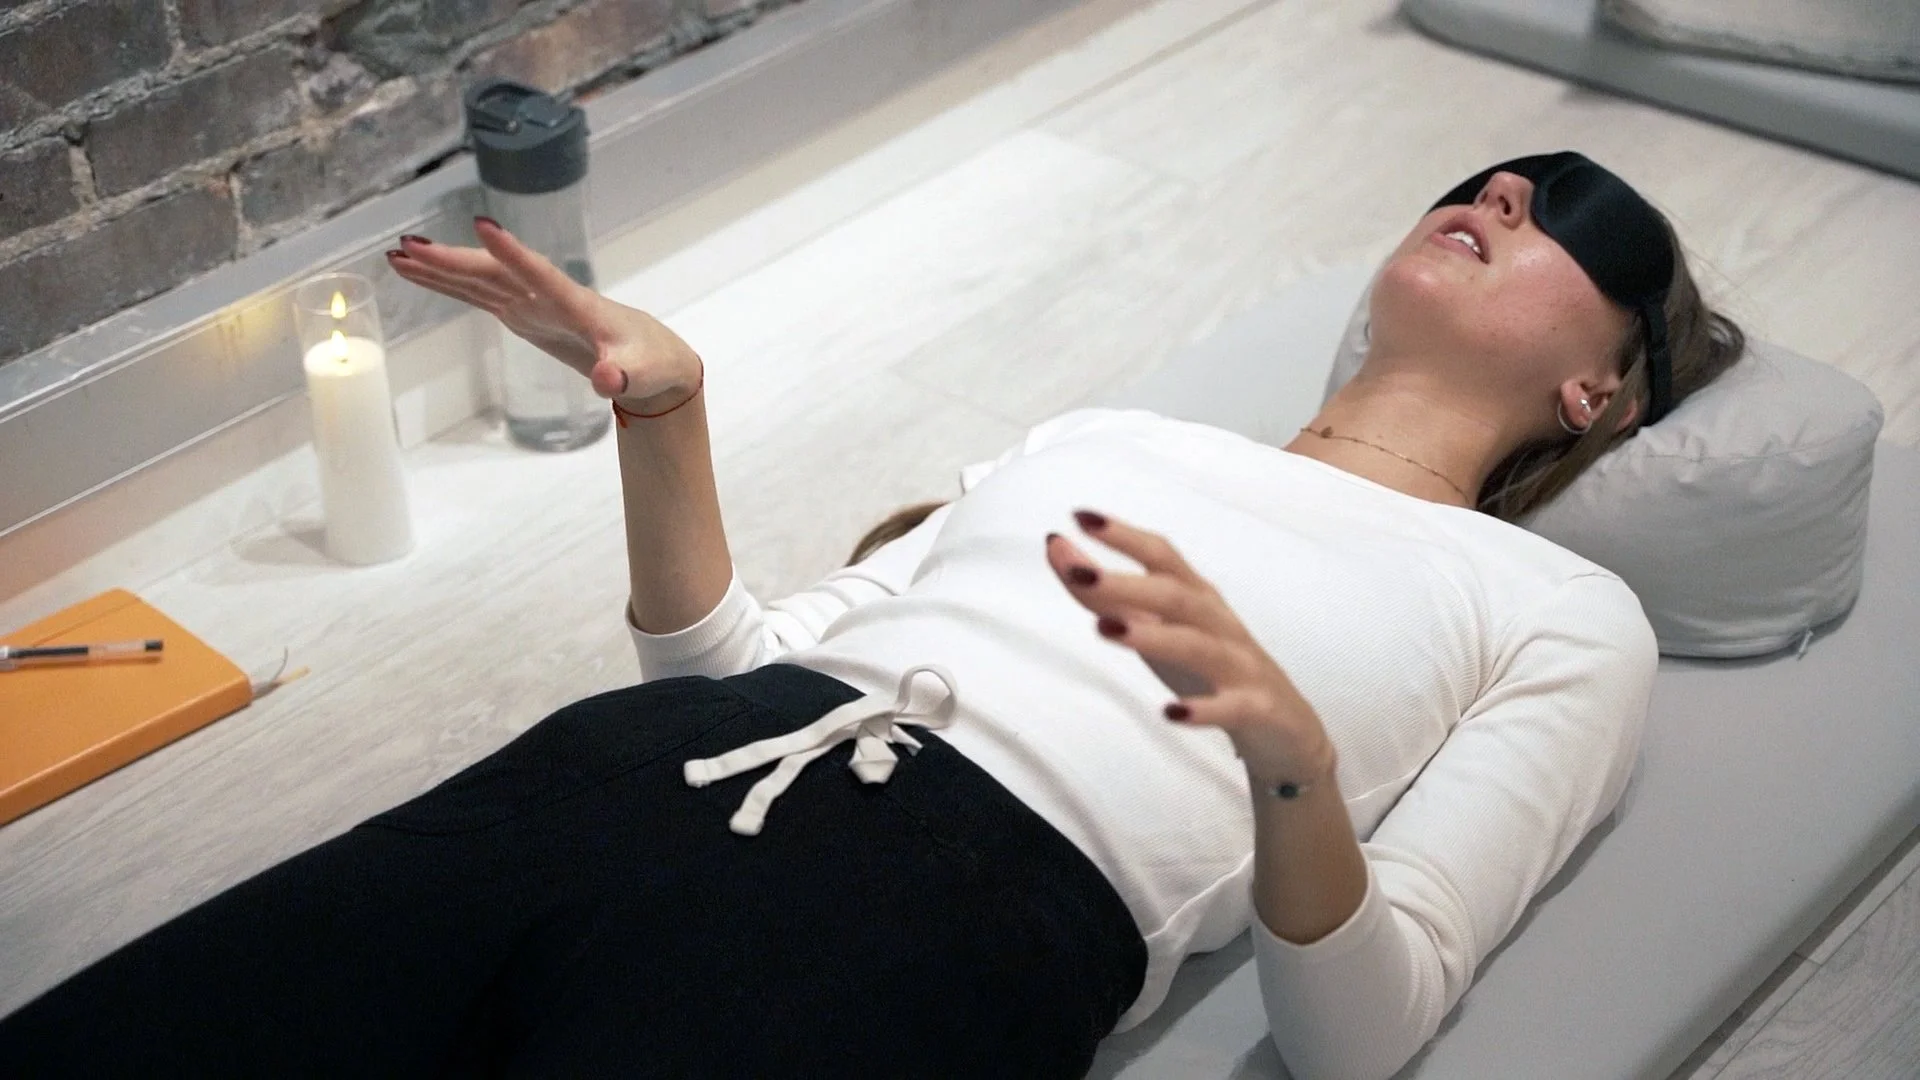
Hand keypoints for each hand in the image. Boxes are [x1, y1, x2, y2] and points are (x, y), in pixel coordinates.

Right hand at [386, 219, 701, 410]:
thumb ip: (624, 376)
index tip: (483, 226)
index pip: (542, 275)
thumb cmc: (651, 364)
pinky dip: (449, 285)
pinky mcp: (524, 314)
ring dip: (441, 268)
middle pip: (496, 273)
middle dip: (454, 261)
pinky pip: (479, 295)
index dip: (514, 254)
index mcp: (578, 305)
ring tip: (397, 254)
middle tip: (409, 247)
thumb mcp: (644, 375)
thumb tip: (607, 380)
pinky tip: (418, 274)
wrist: (654, 363)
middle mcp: (551, 297)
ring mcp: (534, 303)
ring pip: (481, 279)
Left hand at [1046, 510, 1336, 788]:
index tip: (1080, 516)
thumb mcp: (1154, 627)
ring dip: (1154, 636)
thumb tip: (1057, 549)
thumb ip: (1105, 594)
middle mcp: (1217, 622)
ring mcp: (1240, 664)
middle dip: (1126, 583)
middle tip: (1078, 573)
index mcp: (1195, 597)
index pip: (1162, 556)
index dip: (1123, 535)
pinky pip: (1232, 706)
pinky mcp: (1256, 707)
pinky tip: (1171, 713)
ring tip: (1106, 631)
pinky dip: (1203, 708)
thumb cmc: (1208, 667)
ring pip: (1199, 644)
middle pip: (1175, 595)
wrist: (1284, 727)